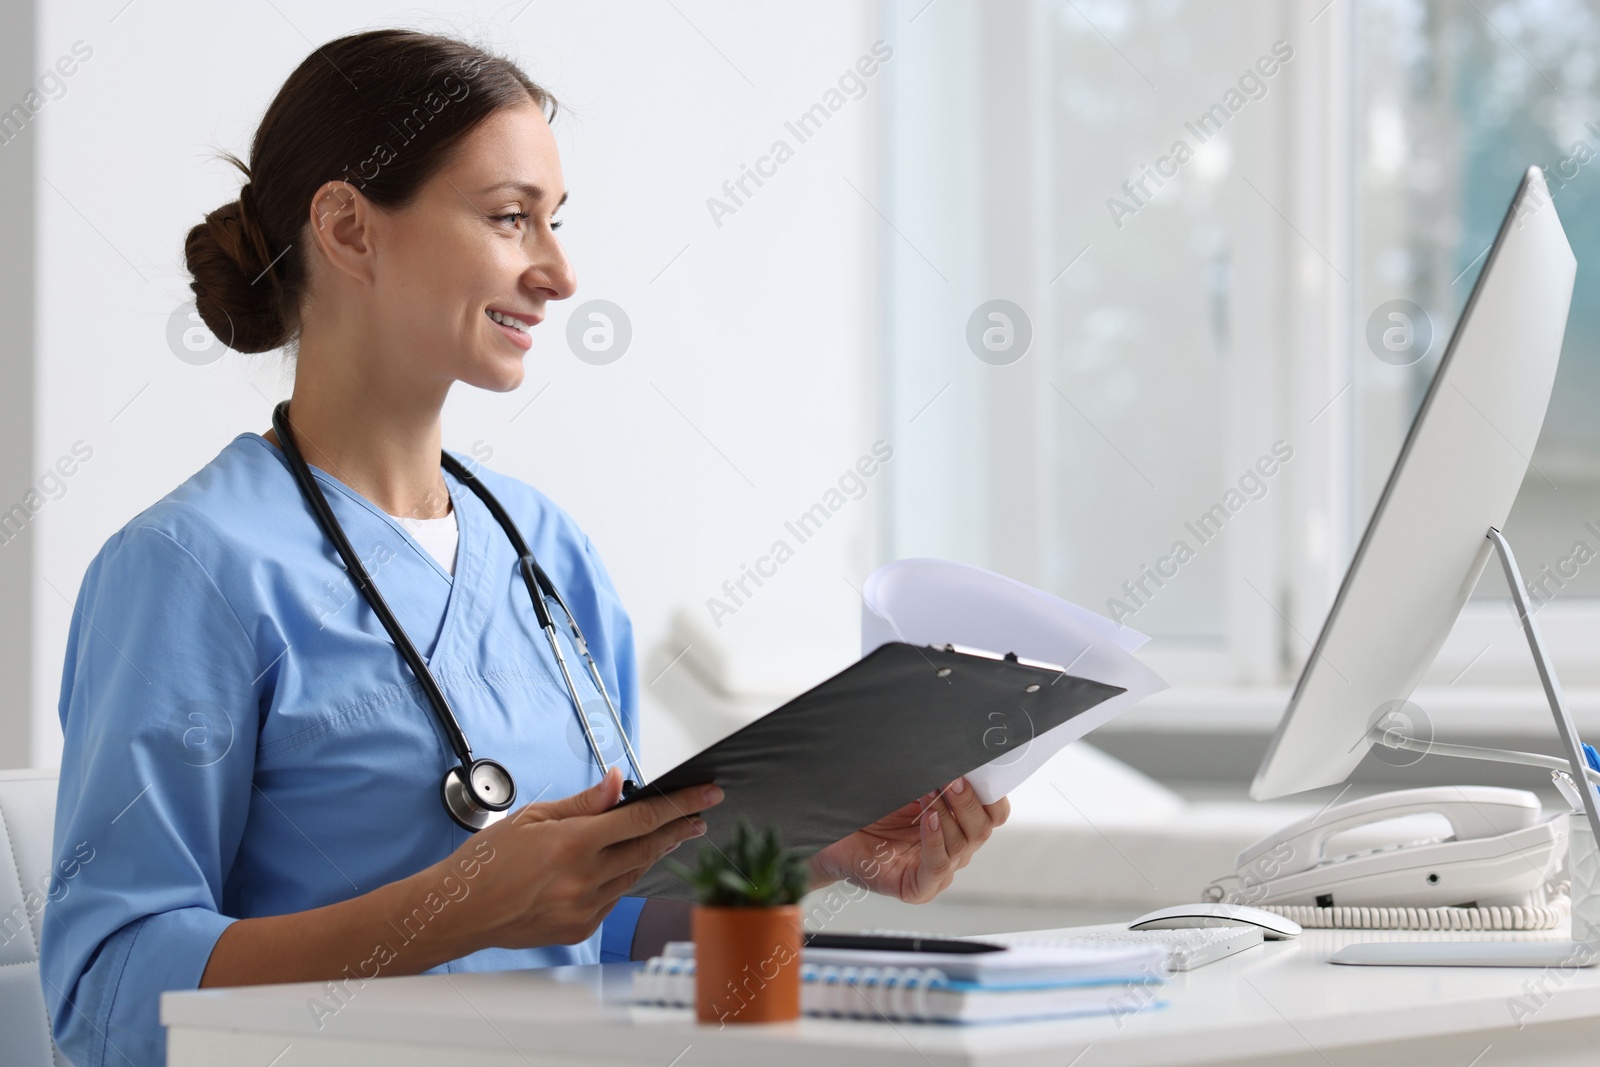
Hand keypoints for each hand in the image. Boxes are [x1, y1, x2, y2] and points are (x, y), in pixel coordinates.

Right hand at [441, 767, 721, 950]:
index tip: (706, 794)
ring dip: (653, 852)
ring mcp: (585, 908)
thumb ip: (583, 802)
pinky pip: (615, 898)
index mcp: (573, 844)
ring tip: (667, 835)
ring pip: (634, 874)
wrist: (459, 911)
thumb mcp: (533, 817)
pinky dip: (624, 877)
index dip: (681, 804)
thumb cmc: (487, 862)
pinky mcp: (581, 929)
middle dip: (678, 828)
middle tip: (698, 816)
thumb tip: (616, 782)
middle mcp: (584, 879)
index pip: (642, 819)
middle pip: (648, 848)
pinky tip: (624, 865)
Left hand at [807, 777, 1008, 903]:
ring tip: (928, 792)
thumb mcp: (906, 786)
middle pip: (982, 828)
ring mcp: (936, 872)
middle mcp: (952, 849)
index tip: (978, 767)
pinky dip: (936, 842)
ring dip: (947, 814)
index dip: (991, 792)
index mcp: (957, 825)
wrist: (830, 836)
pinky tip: (927, 821)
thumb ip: (933, 775)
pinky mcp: (917, 889)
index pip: (994, 813)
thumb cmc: (868, 810)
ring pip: (962, 845)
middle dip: (969, 799)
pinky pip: (937, 868)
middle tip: (952, 777)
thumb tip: (953, 751)